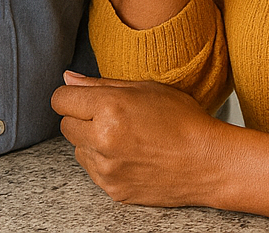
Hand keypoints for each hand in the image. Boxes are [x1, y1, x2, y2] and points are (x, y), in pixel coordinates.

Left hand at [52, 71, 228, 207]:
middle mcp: (102, 140)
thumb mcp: (145, 88)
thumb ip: (100, 83)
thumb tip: (67, 79)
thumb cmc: (182, 120)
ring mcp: (106, 169)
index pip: (60, 100)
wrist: (208, 162)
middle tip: (112, 117)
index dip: (72, 96)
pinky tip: (130, 155)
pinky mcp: (113, 190)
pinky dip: (104, 163)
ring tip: (125, 137)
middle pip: (65, 125)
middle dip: (82, 118)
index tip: (85, 98)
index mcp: (109, 108)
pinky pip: (93, 171)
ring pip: (78, 149)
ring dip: (92, 142)